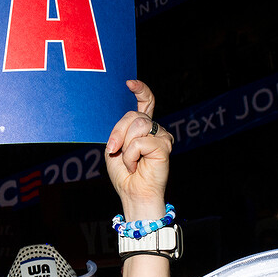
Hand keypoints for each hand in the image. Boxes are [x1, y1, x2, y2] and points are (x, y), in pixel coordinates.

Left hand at [105, 79, 171, 219]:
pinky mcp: (164, 146)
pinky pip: (140, 142)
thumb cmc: (124, 173)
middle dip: (118, 132)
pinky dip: (131, 156)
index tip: (130, 83)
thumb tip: (127, 122)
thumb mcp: (115, 147)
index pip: (146, 102)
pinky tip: (135, 166)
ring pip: (137, 125)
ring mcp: (161, 136)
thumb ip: (120, 130)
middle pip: (133, 115)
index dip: (140, 90)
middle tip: (113, 151)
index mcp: (142, 127)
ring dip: (125, 146)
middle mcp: (155, 129)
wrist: (133, 193)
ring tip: (129, 161)